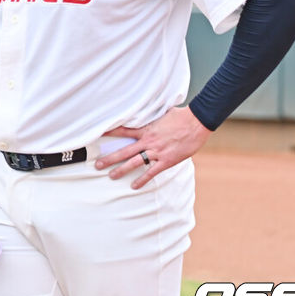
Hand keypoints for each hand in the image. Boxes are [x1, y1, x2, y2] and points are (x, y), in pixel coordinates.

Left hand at [94, 105, 211, 189]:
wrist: (197, 122)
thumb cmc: (181, 116)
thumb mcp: (162, 113)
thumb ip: (152, 116)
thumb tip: (147, 109)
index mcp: (145, 129)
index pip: (123, 131)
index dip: (109, 133)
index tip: (97, 135)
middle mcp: (148, 141)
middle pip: (124, 151)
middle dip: (109, 158)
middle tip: (97, 164)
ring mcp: (156, 152)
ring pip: (134, 162)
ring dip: (121, 170)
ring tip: (110, 176)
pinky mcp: (166, 160)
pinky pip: (151, 172)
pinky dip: (142, 179)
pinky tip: (134, 186)